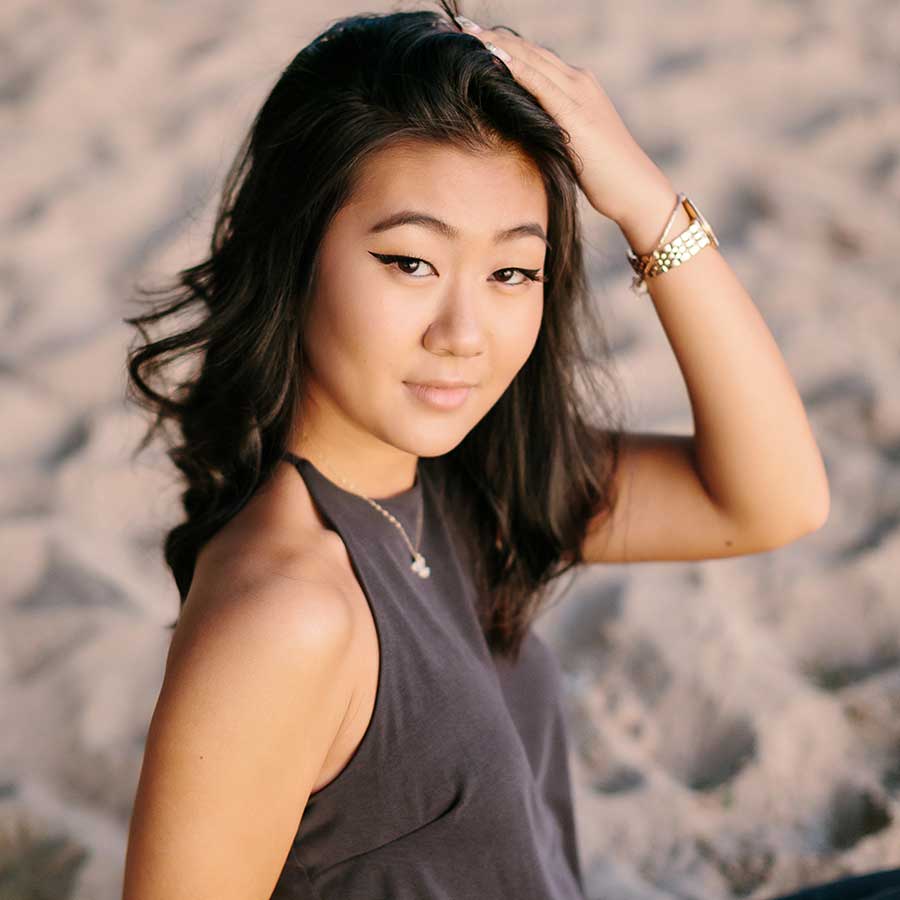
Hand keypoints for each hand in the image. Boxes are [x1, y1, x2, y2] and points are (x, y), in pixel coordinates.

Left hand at [454, 17, 675, 228]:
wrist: (635, 188)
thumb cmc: (604, 177)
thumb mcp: (569, 146)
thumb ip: (548, 131)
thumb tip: (520, 137)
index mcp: (576, 88)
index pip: (533, 59)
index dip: (502, 46)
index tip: (471, 39)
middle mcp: (578, 81)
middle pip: (529, 51)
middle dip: (493, 37)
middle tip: (458, 26)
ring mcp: (579, 93)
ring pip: (532, 59)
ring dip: (497, 44)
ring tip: (466, 33)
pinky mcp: (576, 112)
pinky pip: (540, 83)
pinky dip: (516, 66)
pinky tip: (493, 55)